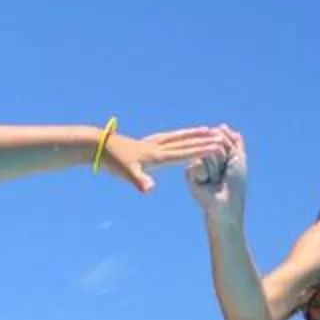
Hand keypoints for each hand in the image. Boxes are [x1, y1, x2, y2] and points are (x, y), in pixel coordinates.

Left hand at [101, 125, 226, 193]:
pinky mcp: (144, 143)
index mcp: (157, 156)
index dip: (201, 151)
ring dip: (192, 134)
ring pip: (177, 137)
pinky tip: (177, 136)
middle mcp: (157, 147)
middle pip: (184, 142)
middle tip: (220, 136)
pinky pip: (166, 137)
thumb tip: (150, 190)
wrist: (99, 147)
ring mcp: (151, 143)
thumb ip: (141, 182)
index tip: (217, 147)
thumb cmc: (114, 163)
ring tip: (205, 129)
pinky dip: (176, 135)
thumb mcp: (127, 175)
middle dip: (202, 140)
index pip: (184, 153)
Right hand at [184, 124, 246, 216]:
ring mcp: (197, 164)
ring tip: (215, 179)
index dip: (228, 149)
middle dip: (222, 157)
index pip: (219, 136)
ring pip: (205, 152)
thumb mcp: (238, 157)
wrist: (225, 203)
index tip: (230, 164)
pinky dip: (206, 173)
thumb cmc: (235, 184)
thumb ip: (233, 139)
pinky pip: (197, 163)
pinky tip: (206, 183)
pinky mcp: (189, 173)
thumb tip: (221, 125)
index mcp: (219, 152)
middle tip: (223, 173)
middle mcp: (207, 156)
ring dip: (215, 167)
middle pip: (213, 142)